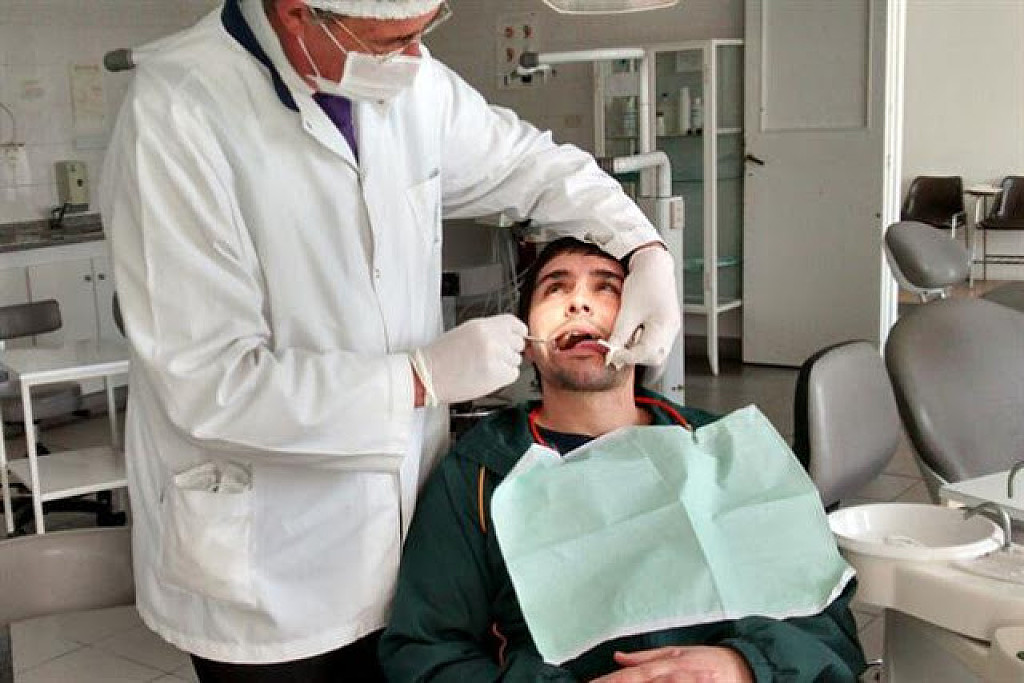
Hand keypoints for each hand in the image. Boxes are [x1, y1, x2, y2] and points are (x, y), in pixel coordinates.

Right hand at [411, 314, 526, 405]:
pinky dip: (503, 378)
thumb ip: (490, 332)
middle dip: (510, 351)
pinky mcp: (496, 375)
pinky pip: (512, 375)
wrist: (427, 375)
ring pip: (516, 361)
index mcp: (482, 325)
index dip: (518, 333)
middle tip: (493, 357)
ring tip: (484, 367)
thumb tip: (511, 337)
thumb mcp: (465, 333)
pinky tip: (486, 376)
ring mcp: (495, 356)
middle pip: (518, 343)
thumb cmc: (441, 357)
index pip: (515, 324)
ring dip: (505, 365)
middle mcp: (491, 338)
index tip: (517, 338)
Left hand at [590, 646, 753, 682]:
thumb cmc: (705, 660)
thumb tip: (618, 657)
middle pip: (638, 679)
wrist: (740, 666)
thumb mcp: (674, 653)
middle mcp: (669, 672)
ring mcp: (683, 681)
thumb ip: (644, 658)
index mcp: (663, 663)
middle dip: (618, 682)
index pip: (630, 674)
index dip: (610, 680)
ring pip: (655, 682)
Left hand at [605, 245, 680, 368]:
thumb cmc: (644, 283)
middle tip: (616, 348)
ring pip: (654, 352)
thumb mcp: (627, 310)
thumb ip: (619, 335)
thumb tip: (611, 355)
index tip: (610, 354)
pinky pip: (654, 343)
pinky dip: (640, 343)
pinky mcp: (665, 327)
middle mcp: (672, 330)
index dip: (626, 357)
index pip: (646, 354)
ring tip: (625, 335)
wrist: (654, 266)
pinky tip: (632, 331)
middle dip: (633, 357)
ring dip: (637, 350)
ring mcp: (670, 329)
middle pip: (654, 357)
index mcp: (665, 326)